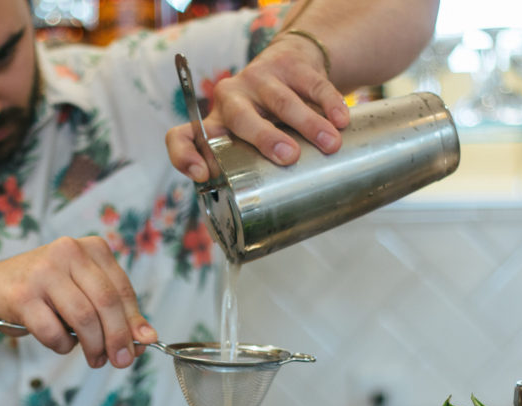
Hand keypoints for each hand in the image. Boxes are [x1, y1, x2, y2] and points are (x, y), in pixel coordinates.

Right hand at [0, 236, 156, 368]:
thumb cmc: (48, 291)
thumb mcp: (84, 291)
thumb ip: (115, 311)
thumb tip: (145, 339)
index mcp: (91, 248)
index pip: (122, 288)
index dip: (134, 321)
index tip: (141, 345)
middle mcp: (68, 252)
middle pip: (106, 302)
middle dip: (118, 338)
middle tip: (121, 361)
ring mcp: (43, 272)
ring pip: (84, 318)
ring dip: (94, 347)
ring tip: (95, 359)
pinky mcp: (22, 295)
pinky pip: (53, 332)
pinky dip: (63, 346)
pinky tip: (61, 343)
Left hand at [166, 33, 350, 182]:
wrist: (290, 66)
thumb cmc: (266, 120)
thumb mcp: (249, 142)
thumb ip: (251, 171)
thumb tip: (266, 225)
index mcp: (213, 125)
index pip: (180, 137)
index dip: (184, 156)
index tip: (202, 174)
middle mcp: (229, 99)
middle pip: (240, 118)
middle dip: (265, 138)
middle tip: (289, 157)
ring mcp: (259, 79)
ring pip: (281, 101)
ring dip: (308, 124)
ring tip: (330, 144)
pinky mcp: (288, 64)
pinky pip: (311, 84)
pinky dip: (329, 103)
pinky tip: (342, 120)